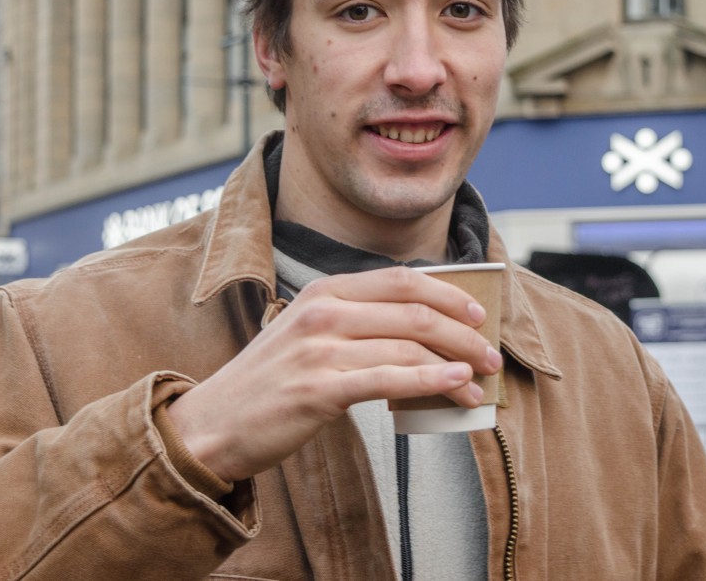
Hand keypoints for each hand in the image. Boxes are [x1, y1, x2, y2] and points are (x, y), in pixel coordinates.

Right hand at [166, 266, 502, 481]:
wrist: (214, 424)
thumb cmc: (268, 383)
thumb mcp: (306, 334)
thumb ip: (354, 323)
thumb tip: (420, 333)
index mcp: (323, 290)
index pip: (401, 281)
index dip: (448, 294)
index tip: (478, 314)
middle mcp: (322, 311)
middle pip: (414, 311)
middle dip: (464, 333)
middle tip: (491, 356)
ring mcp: (319, 349)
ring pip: (410, 346)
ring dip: (457, 365)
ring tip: (480, 384)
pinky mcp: (320, 390)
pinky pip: (391, 379)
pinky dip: (432, 381)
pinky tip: (456, 386)